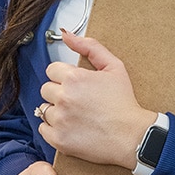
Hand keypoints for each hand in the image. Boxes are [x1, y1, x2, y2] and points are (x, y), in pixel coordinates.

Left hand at [39, 30, 155, 168]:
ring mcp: (59, 119)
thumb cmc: (124, 102)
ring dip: (56, 111)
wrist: (131, 136)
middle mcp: (64, 98)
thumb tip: (67, 35)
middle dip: (59, 93)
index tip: (76, 85)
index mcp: (74, 78)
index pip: (51, 70)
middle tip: (77, 100)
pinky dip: (54, 128)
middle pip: (46, 89)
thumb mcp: (114, 67)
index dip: (64, 76)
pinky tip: (70, 127)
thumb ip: (89, 47)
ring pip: (44, 109)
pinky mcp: (58, 139)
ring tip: (76, 115)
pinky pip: (43, 129)